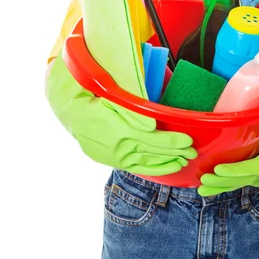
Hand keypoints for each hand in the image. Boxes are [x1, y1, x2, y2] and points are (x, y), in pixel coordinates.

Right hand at [46, 52, 196, 175]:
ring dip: (165, 162)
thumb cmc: (91, 90)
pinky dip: (150, 168)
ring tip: (183, 161)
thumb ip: (131, 110)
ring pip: (142, 162)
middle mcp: (111, 145)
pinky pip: (131, 167)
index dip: (170, 140)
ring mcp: (108, 154)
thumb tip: (152, 125)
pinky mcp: (106, 158)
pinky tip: (164, 167)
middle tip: (193, 150)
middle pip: (149, 151)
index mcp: (113, 126)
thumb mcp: (109, 91)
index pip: (149, 137)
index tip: (187, 139)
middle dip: (173, 152)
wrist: (65, 106)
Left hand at [197, 123, 258, 196]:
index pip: (256, 167)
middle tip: (203, 180)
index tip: (217, 169)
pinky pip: (243, 183)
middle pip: (245, 179)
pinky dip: (227, 186)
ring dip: (222, 187)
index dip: (237, 170)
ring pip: (242, 184)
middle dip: (224, 182)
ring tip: (202, 189)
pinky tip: (211, 188)